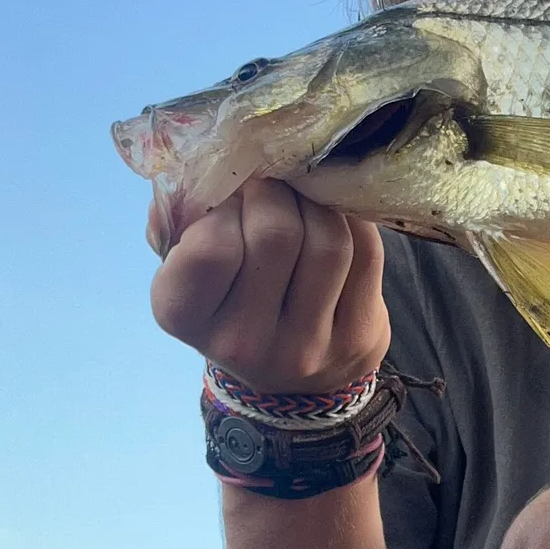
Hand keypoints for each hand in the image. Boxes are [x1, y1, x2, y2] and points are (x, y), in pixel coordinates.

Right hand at [148, 179, 390, 392]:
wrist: (291, 378)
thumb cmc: (232, 300)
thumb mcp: (187, 267)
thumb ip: (181, 218)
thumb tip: (203, 170)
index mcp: (184, 317)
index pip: (211, 246)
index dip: (228, 204)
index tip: (234, 199)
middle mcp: (244, 342)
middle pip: (276, 234)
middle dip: (278, 192)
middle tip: (275, 187)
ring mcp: (307, 347)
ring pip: (327, 241)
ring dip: (319, 203)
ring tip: (305, 198)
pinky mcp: (359, 339)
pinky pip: (367, 253)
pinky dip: (355, 220)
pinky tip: (339, 215)